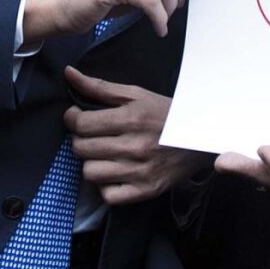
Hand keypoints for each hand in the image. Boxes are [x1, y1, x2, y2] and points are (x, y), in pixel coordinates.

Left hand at [63, 67, 213, 205]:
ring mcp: (141, 172)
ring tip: (106, 153)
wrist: (201, 138)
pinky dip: (107, 185)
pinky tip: (117, 171)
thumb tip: (68, 73)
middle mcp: (136, 146)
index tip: (78, 116)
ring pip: (90, 172)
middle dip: (82, 139)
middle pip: (81, 148)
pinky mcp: (146, 191)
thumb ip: (99, 86)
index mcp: (132, 118)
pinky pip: (107, 195)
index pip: (81, 124)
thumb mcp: (136, 95)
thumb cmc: (165, 114)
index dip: (72, 118)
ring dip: (93, 162)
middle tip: (96, 134)